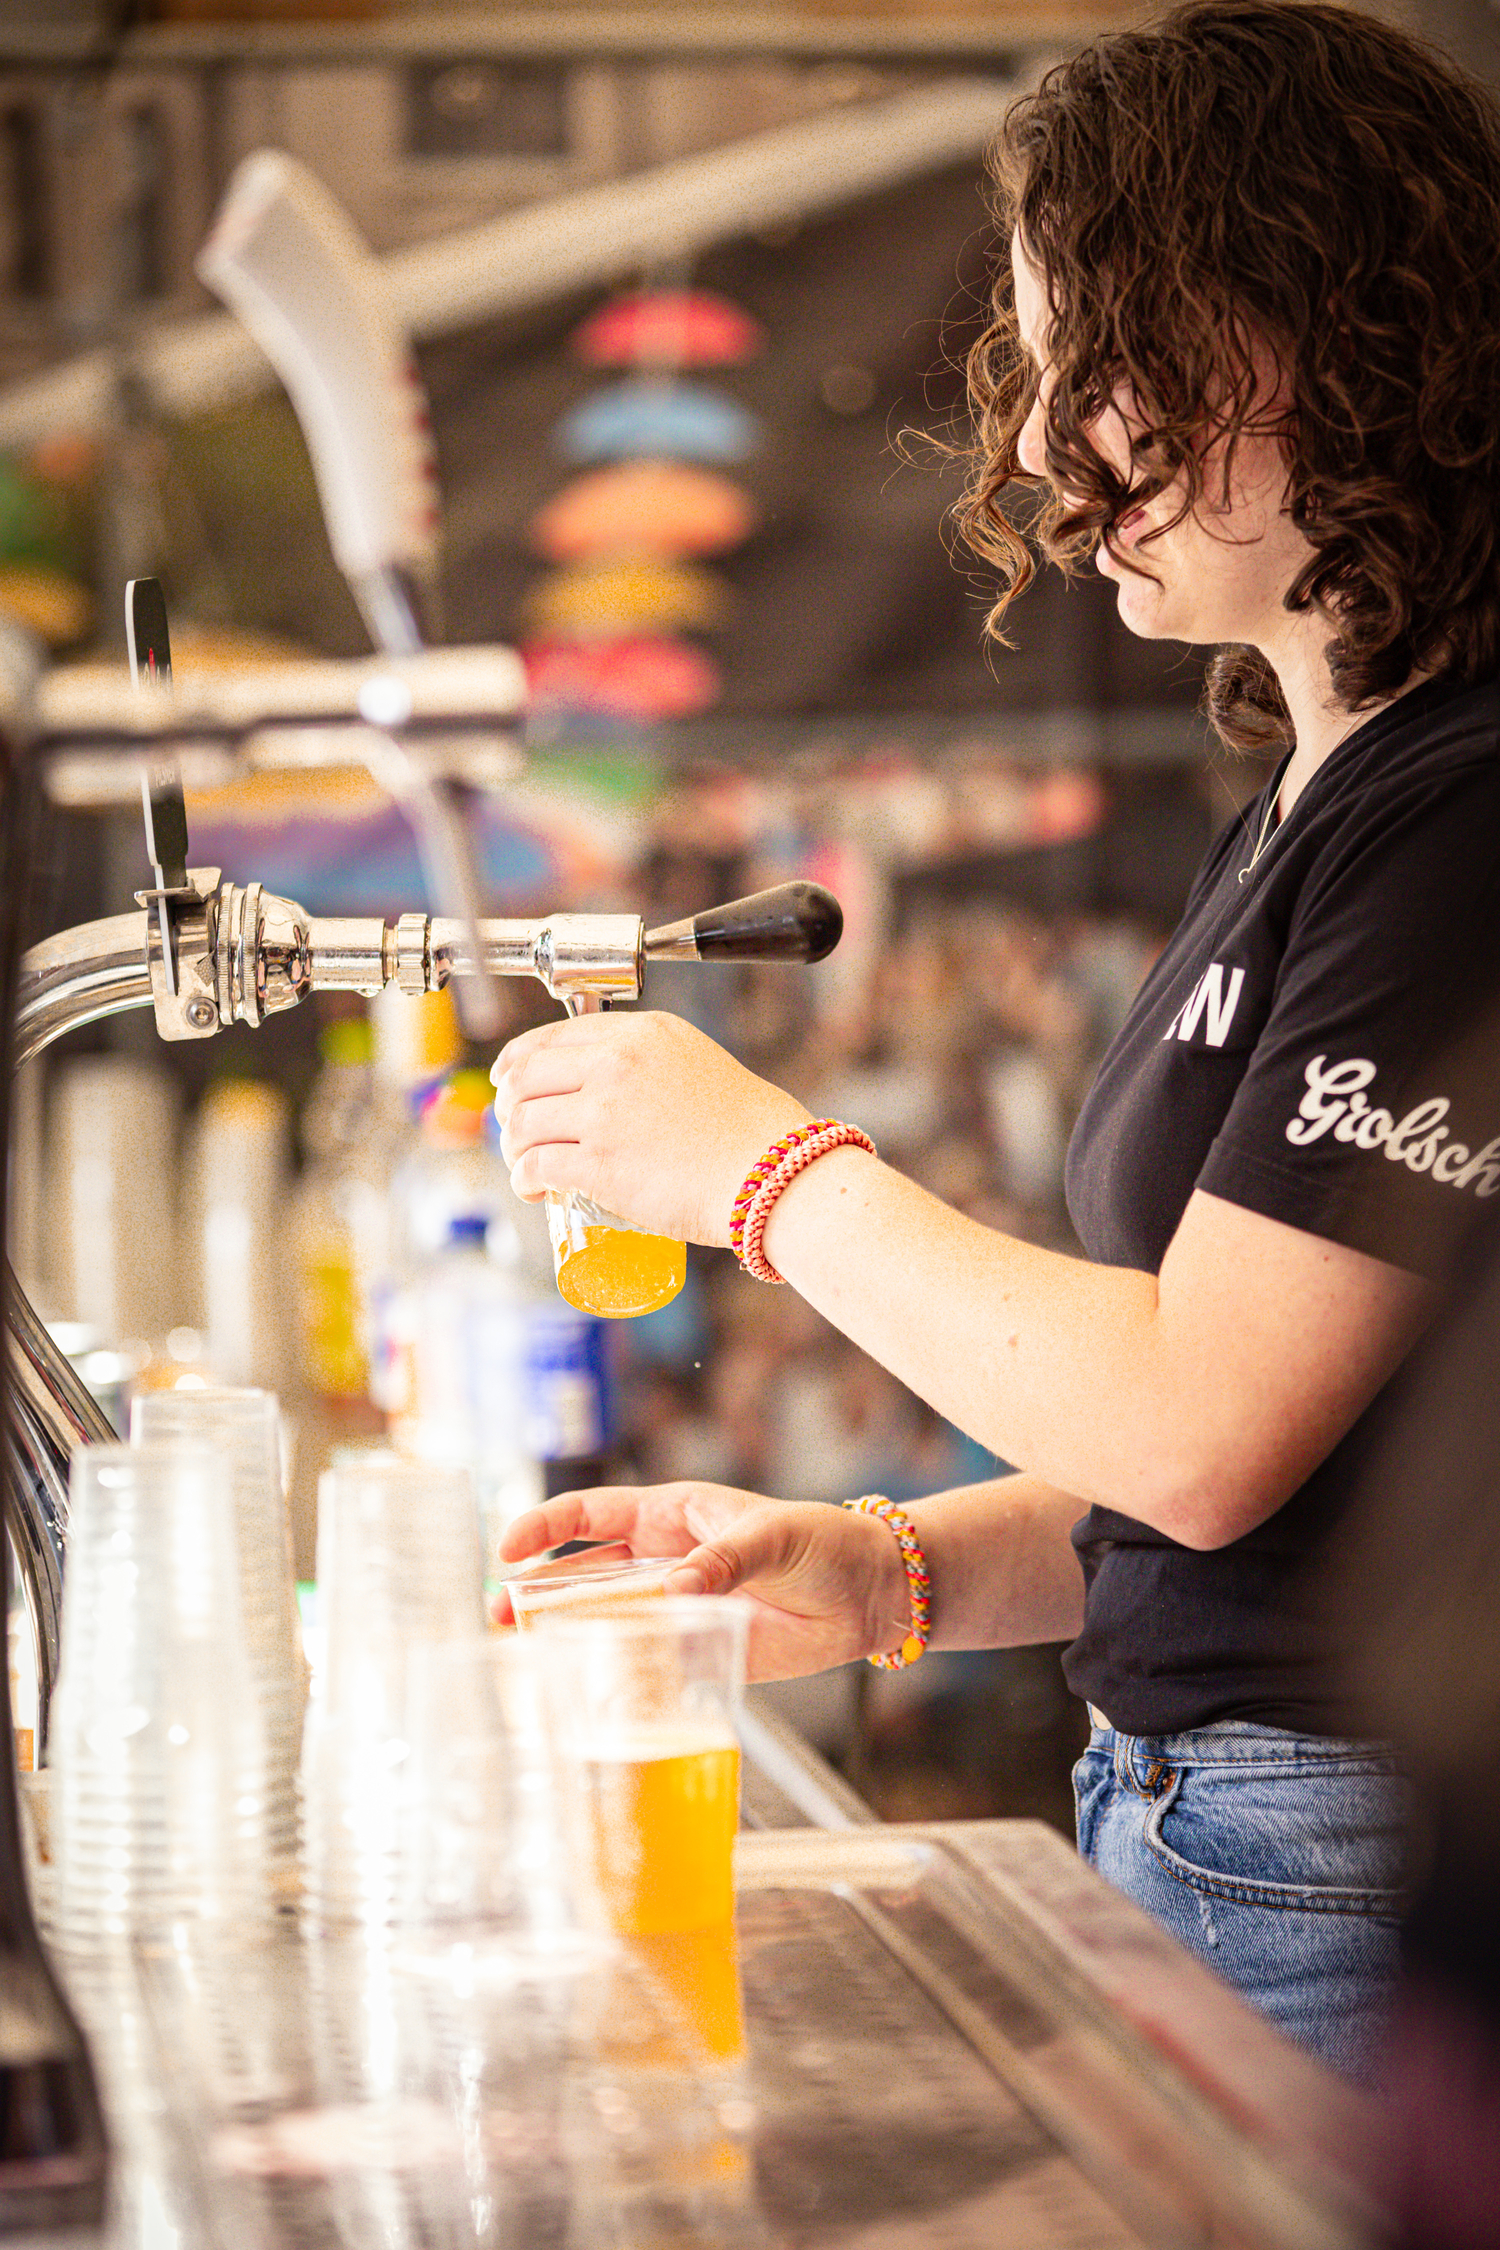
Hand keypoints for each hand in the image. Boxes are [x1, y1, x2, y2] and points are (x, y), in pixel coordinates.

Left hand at [490, 1011, 808, 1246]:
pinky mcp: (601, 1164)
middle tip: (515, 1129)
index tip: (509, 1079)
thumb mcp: (699, 1064)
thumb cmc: (749, 1130)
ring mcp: (606, 1113)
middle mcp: (617, 1063)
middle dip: (509, 1104)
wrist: (773, 1174)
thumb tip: (619, 1090)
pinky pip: (537, 1165)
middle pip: (527, 1076)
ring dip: (513, 1146)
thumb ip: (655, 1065)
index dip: (519, 1060)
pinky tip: (531, 1187)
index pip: (554, 1035)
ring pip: (524, 1121)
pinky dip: (523, 1178)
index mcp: (642, 1033)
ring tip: (524, 1164)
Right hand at [494, 1483, 908, 1681]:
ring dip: (565, 1631)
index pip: (593, 1514)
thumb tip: (674, 1587)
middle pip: (585, 1572)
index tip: (508, 1549)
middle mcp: (665, 1559)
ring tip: (523, 1651)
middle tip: (499, 1614)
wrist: (869, 1593)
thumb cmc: (824, 1543)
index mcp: (673, 1514)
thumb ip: (724, 1560)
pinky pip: (645, 1658)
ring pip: (606, 1617)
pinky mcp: (698, 1646)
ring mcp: (678, 1605)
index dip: (546, 1528)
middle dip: (537, 1589)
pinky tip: (588, 1686)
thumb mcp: (774, 1537)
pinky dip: (615, 1671)